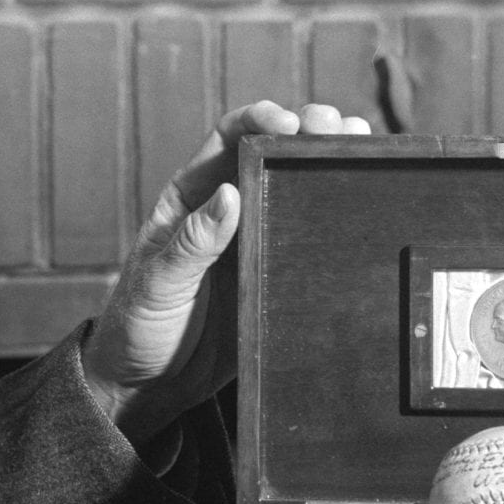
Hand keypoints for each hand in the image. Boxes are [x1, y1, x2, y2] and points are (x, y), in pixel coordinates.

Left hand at [81, 100, 370, 445]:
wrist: (149, 386)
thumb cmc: (138, 327)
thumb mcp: (157, 284)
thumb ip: (191, 243)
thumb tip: (231, 195)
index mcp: (191, 198)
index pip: (228, 138)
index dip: (260, 118)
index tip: (289, 120)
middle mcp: (229, 211)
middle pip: (275, 154)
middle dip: (310, 130)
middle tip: (341, 129)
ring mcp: (257, 242)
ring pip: (299, 190)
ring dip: (332, 165)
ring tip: (366, 149)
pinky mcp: (278, 277)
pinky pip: (312, 241)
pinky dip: (340, 220)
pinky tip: (366, 206)